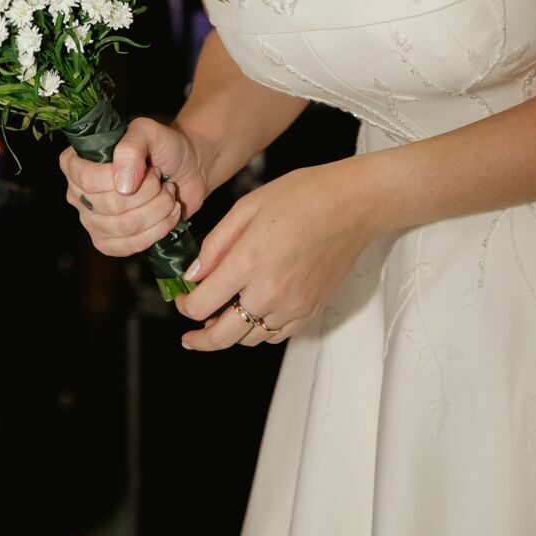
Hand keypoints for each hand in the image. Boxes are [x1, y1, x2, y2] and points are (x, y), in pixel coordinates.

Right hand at [58, 115, 209, 258]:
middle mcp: (78, 193)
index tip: (147, 167)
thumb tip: (122, 186)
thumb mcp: (147, 132)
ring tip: (167, 195)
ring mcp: (92, 221)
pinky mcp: (110, 243)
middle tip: (160, 180)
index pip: (88, 180)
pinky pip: (130, 246)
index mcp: (75, 162)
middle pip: (111, 205)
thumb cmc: (163, 147)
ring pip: (125, 227)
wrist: (187, 168)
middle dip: (148, 192)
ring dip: (158, 209)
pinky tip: (168, 214)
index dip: (120, 177)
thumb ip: (131, 148)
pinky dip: (158, 230)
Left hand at [174, 156, 383, 350]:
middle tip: (190, 337)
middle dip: (200, 340)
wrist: (352, 205)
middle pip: (223, 336)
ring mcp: (293, 305)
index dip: (185, 306)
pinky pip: (276, 335)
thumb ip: (215, 244)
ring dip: (231, 334)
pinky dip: (259, 332)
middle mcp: (270, 291)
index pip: (202, 304)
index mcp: (248, 261)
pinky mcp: (311, 310)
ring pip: (250, 339)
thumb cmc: (303, 196)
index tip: (183, 299)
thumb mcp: (247, 207)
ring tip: (220, 323)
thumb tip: (194, 274)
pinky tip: (253, 316)